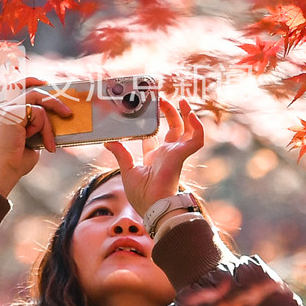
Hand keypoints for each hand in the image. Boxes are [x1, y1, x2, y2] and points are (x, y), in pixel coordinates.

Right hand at [0, 79, 71, 198]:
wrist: (5, 172)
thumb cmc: (18, 160)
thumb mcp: (33, 139)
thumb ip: (40, 126)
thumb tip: (59, 117)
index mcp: (9, 112)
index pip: (19, 86)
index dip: (32, 80)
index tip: (47, 83)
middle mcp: (6, 108)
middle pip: (32, 90)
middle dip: (53, 99)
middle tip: (68, 113)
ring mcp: (7, 109)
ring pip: (37, 100)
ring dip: (51, 117)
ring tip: (55, 136)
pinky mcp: (11, 114)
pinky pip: (37, 112)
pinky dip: (44, 127)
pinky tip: (45, 144)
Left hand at [104, 97, 203, 216]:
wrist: (152, 206)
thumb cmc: (141, 195)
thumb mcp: (127, 170)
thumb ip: (120, 153)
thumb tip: (108, 141)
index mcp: (155, 158)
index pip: (154, 137)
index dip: (151, 123)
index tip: (147, 108)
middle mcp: (167, 154)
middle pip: (173, 129)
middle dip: (170, 113)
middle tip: (162, 99)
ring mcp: (176, 154)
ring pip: (187, 131)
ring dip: (186, 115)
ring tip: (182, 101)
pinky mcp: (181, 155)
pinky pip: (196, 139)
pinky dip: (197, 127)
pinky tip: (191, 114)